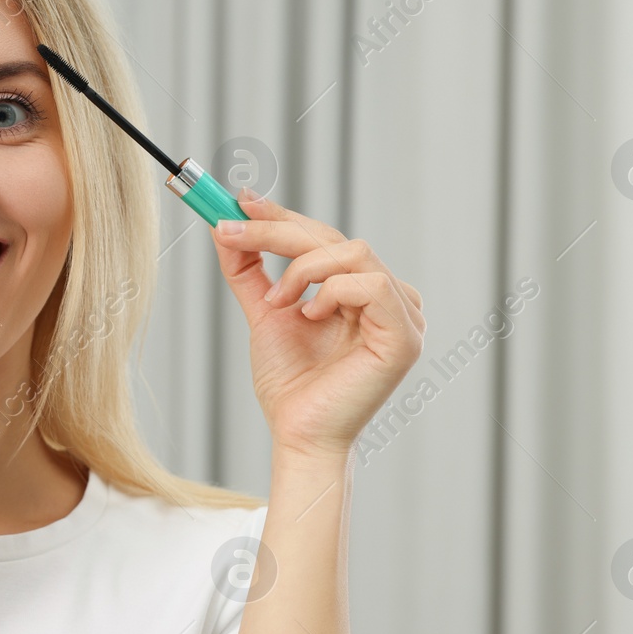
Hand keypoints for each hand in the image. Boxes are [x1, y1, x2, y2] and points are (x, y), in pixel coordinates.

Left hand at [210, 191, 424, 460]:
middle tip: (230, 228)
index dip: (284, 216)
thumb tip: (226, 224)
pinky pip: (372, 285)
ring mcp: (405, 315)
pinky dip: (332, 292)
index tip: (241, 200)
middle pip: (336, 238)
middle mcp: (391, 297)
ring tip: (277, 301)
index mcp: (364, 290)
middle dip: (277, 230)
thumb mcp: (265, 313)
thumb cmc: (291, 383)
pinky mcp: (406, 336)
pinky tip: (310, 316)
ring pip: (355, 252)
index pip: (326, 238)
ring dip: (304, 268)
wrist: (298, 433)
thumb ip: (250, 270)